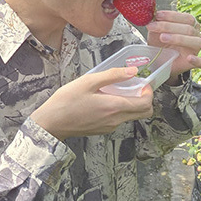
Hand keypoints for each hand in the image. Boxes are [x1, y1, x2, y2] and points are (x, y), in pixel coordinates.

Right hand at [30, 67, 153, 140]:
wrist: (51, 123)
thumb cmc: (66, 101)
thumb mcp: (88, 81)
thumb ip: (112, 75)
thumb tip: (132, 71)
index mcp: (114, 107)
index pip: (145, 104)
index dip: (148, 92)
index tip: (142, 82)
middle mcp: (116, 120)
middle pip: (144, 113)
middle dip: (144, 99)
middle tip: (134, 86)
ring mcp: (110, 127)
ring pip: (132, 116)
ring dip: (131, 103)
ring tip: (115, 90)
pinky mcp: (103, 130)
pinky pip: (120, 119)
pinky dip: (120, 109)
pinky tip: (105, 100)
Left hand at [145, 11, 200, 77]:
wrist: (160, 61)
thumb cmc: (160, 44)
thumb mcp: (156, 32)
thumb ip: (156, 23)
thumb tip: (151, 15)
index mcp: (190, 25)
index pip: (186, 17)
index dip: (171, 16)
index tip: (157, 15)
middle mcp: (196, 35)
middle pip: (188, 28)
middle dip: (169, 26)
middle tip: (153, 27)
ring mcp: (197, 49)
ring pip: (196, 42)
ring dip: (179, 38)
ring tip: (162, 38)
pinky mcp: (197, 63)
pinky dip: (198, 60)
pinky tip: (189, 58)